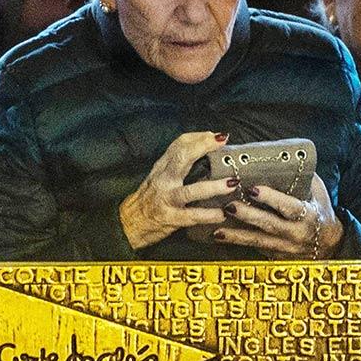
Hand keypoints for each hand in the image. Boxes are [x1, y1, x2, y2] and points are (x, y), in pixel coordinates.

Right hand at [119, 131, 234, 249]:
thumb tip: (204, 150)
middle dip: (203, 146)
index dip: (199, 137)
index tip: (217, 136)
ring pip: (191, 190)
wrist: (129, 223)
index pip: (179, 144)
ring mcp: (166, 199)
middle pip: (182, 157)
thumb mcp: (160, 176)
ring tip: (232, 183)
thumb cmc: (149, 199)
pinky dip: (207, 215)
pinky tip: (221, 214)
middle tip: (222, 142)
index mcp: (162, 167)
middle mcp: (163, 179)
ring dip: (213, 186)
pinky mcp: (170, 218)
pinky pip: (191, 216)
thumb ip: (178, 165)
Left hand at [213, 174, 342, 259]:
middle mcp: (297, 234)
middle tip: (229, 205)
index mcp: (308, 215)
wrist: (329, 244)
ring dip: (236, 235)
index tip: (252, 189)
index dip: (271, 198)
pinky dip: (238, 243)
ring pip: (258, 241)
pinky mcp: (277, 256)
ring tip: (218, 229)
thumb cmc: (320, 211)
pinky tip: (220, 236)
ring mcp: (286, 248)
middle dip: (248, 216)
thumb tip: (281, 154)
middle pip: (269, 225)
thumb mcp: (317, 192)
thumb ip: (302, 177)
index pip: (288, 207)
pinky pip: (255, 249)